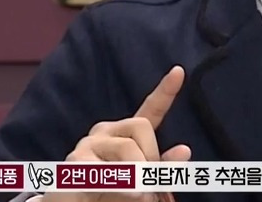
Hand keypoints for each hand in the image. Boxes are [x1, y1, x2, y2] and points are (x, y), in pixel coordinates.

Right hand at [43, 66, 191, 201]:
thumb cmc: (111, 196)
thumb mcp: (143, 183)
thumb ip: (162, 169)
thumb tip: (184, 150)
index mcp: (126, 135)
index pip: (150, 110)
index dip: (165, 91)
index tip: (179, 71)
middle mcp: (106, 132)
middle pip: (141, 126)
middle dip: (150, 155)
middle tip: (146, 184)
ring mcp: (89, 144)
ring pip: (127, 147)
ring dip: (138, 175)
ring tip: (136, 194)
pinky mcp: (77, 160)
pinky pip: (108, 167)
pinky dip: (121, 184)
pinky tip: (120, 190)